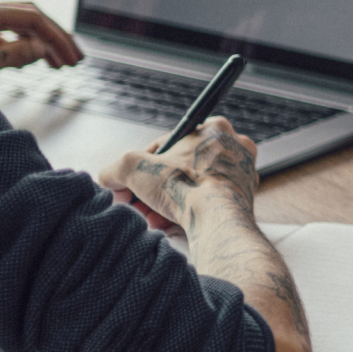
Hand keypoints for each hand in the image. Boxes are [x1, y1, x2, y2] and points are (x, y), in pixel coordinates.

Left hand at [0, 1, 80, 81]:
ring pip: (11, 22)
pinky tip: (22, 58)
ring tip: (54, 62)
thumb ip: (10, 57)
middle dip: (53, 36)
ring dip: (36, 40)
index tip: (73, 59)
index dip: (57, 37)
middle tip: (73, 59)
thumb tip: (41, 49)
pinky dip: (16, 42)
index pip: (31, 18)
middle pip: (25, 15)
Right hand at [97, 117, 259, 233]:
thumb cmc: (184, 187)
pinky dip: (187, 211)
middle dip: (156, 188)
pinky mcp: (244, 197)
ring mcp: (242, 172)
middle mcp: (234, 147)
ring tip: (152, 217)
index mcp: (215, 128)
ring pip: (193, 186)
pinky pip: (207, 202)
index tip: (132, 183)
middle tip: (140, 203)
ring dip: (168, 202)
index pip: (168, 144)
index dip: (144, 166)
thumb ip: (115, 167)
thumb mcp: (134, 168)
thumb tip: (108, 178)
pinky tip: (169, 223)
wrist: (217, 220)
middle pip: (181, 167)